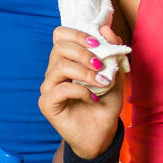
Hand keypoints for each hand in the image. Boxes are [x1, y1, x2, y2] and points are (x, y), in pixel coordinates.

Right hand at [39, 23, 124, 158]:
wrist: (103, 133)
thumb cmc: (106, 103)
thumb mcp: (116, 73)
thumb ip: (112, 50)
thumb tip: (105, 29)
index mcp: (67, 60)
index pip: (60, 35)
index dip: (78, 35)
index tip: (97, 44)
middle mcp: (54, 71)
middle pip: (59, 47)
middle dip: (84, 54)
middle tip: (101, 66)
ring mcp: (48, 88)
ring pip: (60, 67)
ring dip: (85, 72)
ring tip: (101, 82)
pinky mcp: (47, 104)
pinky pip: (60, 89)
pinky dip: (81, 91)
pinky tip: (93, 98)